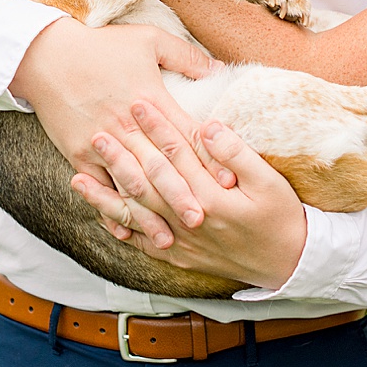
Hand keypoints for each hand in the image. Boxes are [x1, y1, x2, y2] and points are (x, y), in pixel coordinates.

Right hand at [9, 18, 218, 220]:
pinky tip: (125, 230)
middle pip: (160, 167)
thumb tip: (220, 69)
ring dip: (149, 213)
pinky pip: (98, 187)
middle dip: (182, 196)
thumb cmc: (100, 44)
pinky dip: (111, 209)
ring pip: (130, 184)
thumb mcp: (148, 39)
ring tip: (168, 237)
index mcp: (149, 99)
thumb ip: (186, 56)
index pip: (184, 136)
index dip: (207, 160)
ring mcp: (100, 143)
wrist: (44, 54)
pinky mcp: (78, 153)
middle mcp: (127, 126)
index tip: (227, 182)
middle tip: (203, 220)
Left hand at [72, 105, 307, 289]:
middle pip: (147, 182)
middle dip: (121, 156)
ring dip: (106, 196)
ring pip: (136, 216)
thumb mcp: (270, 182)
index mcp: (211, 198)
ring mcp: (181, 242)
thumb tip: (208, 126)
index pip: (176, 154)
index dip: (155, 127)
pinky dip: (120, 230)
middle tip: (97, 131)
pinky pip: (141, 243)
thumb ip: (237, 153)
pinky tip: (100, 216)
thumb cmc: (282, 217)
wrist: (289, 264)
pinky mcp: (179, 257)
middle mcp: (189, 221)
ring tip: (77, 177)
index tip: (136, 103)